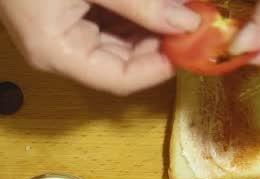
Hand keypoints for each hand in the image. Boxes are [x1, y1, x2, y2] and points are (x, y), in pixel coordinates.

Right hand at [0, 0, 199, 95]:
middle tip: (190, 19)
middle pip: (125, 62)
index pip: (121, 80)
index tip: (189, 46)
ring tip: (176, 7)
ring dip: (151, 26)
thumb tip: (187, 23)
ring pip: (122, 42)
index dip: (159, 68)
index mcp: (58, 51)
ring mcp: (65, 33)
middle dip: (160, 42)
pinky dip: (135, 13)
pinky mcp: (69, 15)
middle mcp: (61, 51)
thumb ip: (139, 4)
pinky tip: (156, 2)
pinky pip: (111, 23)